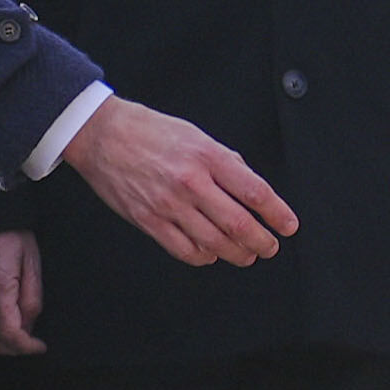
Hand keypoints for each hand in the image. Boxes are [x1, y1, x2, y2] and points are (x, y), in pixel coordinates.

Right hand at [62, 98, 295, 266]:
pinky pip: (184, 250)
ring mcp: (168, 204)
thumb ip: (225, 161)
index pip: (254, 192)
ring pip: (214, 243)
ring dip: (237, 254)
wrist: (101, 134)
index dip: (277, 213)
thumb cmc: (150, 131)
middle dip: (261, 241)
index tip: (288, 226)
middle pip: (238, 224)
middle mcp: (190, 181)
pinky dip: (204, 257)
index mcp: (207, 156)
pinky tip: (211, 253)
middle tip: (270, 247)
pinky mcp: (148, 220)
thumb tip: (251, 187)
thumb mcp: (196, 135)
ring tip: (247, 255)